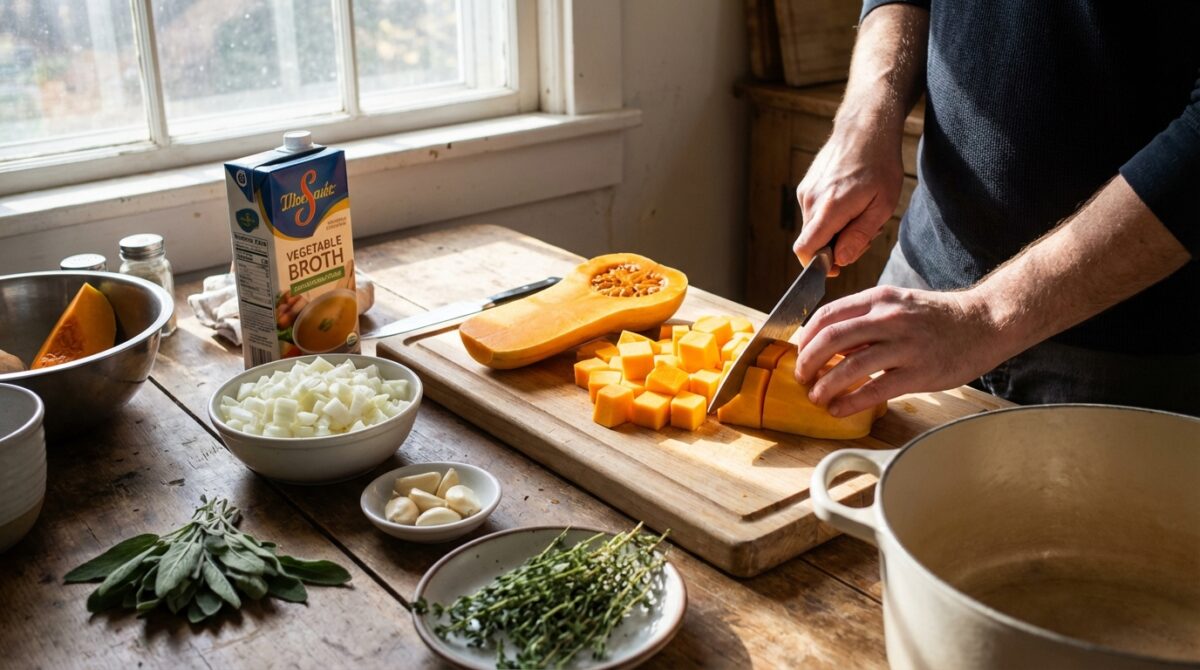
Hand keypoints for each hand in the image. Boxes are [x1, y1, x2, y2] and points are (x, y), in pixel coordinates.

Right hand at [793, 122, 904, 268]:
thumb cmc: (879, 165)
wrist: (865, 128)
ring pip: (814, 228)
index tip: (838, 264)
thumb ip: (859, 236)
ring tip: (859, 211)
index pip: (805, 250)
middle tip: (863, 232)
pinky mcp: (806, 186)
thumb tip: (840, 260)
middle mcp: (810, 201)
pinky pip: (814, 213)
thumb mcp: (882, 205)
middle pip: (812, 242)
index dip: (818, 265)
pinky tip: (849, 200)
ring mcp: (805, 192)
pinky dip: (830, 216)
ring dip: (834, 230)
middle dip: (834, 247)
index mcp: (829, 208)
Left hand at [794, 285, 1007, 416]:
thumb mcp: (899, 305)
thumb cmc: (938, 318)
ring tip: (816, 397)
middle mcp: (889, 318)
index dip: (806, 337)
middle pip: (831, 338)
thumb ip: (866, 320)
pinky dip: (850, 402)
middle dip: (808, 361)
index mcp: (879, 299)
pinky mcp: (919, 372)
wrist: (985, 323)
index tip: (799, 352)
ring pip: (850, 365)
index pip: (828, 314)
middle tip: (801, 377)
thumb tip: (831, 343)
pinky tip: (839, 410)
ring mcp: (905, 345)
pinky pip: (876, 389)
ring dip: (826, 384)